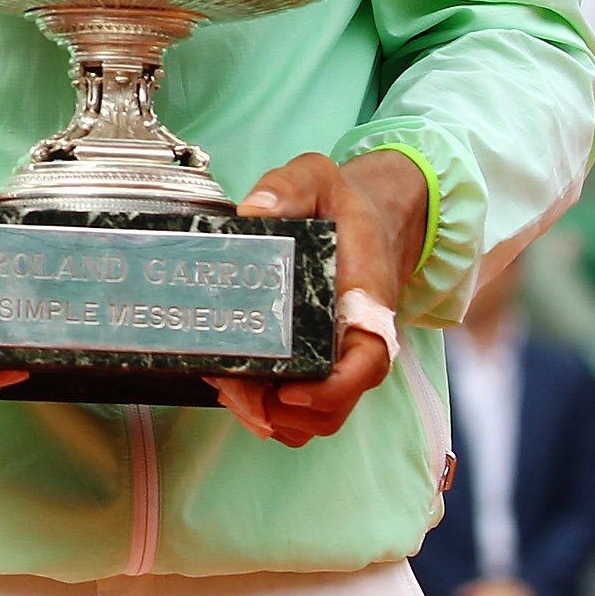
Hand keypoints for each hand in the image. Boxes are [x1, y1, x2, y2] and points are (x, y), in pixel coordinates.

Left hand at [210, 151, 425, 445]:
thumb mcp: (317, 179)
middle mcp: (356, 340)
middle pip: (334, 404)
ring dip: (271, 416)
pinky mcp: (316, 361)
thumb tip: (253, 210)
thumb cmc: (341, 205)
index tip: (291, 392)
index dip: (333, 390)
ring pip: (316, 416)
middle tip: (232, 388)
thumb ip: (288, 187)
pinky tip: (233, 388)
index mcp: (367, 301)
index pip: (367, 362)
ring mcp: (337, 356)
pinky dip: (270, 411)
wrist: (363, 218)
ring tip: (227, 388)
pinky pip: (301, 407)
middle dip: (282, 410)